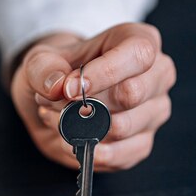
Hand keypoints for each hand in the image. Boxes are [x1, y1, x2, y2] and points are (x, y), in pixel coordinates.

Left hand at [11, 23, 175, 170]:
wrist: (52, 100)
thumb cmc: (56, 71)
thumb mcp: (39, 60)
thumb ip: (43, 68)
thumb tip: (58, 86)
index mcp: (138, 40)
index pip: (138, 54)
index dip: (104, 72)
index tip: (70, 88)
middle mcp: (156, 75)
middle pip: (132, 94)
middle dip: (84, 104)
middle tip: (54, 103)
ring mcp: (154, 111)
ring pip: (123, 127)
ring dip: (80, 128)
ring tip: (59, 118)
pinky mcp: (143, 143)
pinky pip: (120, 155)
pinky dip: (88, 151)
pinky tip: (72, 139)